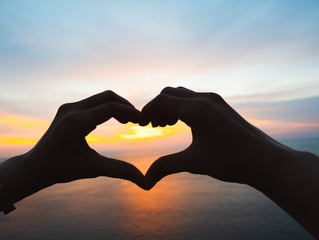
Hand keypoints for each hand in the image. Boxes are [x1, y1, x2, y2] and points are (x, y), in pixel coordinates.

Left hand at [22, 90, 145, 188]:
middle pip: (108, 96)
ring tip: (128, 122)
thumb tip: (145, 182)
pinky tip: (115, 121)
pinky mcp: (67, 109)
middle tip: (137, 121)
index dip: (130, 112)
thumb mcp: (92, 169)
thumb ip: (120, 171)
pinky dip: (107, 108)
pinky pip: (93, 102)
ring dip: (117, 106)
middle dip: (125, 106)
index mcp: (76, 123)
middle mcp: (71, 110)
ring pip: (101, 97)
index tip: (142, 122)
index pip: (111, 107)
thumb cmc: (61, 169)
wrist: (35, 167)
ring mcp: (68, 107)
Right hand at [140, 87, 291, 188]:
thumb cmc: (232, 161)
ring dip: (169, 106)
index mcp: (196, 110)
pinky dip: (182, 106)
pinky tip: (182, 124)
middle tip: (153, 127)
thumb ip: (166, 167)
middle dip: (157, 108)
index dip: (147, 111)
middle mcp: (205, 99)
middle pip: (169, 93)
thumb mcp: (194, 163)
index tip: (141, 125)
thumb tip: (145, 182)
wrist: (265, 160)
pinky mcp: (220, 105)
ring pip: (182, 94)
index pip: (162, 100)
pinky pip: (193, 98)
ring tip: (165, 126)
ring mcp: (214, 100)